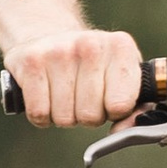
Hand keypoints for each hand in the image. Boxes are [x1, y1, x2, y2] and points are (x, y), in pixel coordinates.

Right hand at [4, 27, 142, 126]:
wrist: (49, 35)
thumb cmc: (93, 66)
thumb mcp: (124, 78)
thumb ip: (136, 108)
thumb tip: (124, 132)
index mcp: (120, 48)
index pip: (121, 106)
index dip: (114, 112)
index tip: (109, 99)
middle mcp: (90, 45)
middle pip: (90, 116)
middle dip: (88, 116)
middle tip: (83, 97)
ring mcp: (58, 52)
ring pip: (64, 118)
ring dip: (64, 116)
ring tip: (66, 94)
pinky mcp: (30, 62)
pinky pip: (39, 113)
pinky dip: (42, 116)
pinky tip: (47, 97)